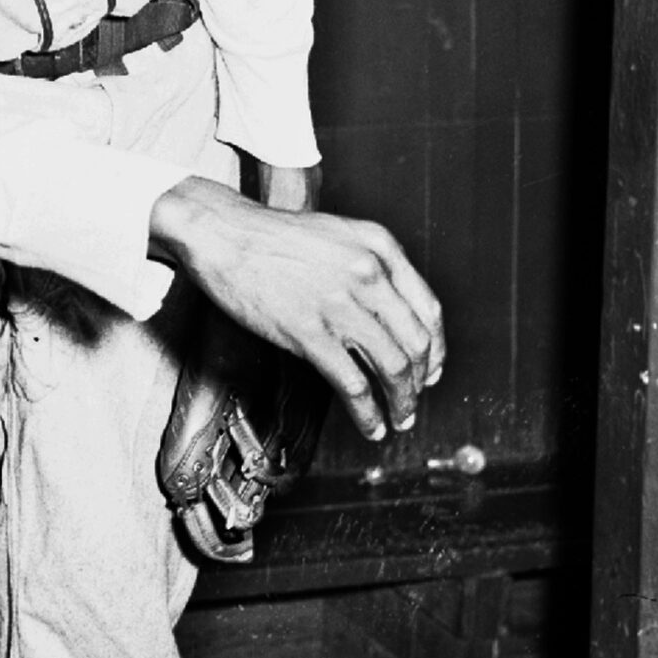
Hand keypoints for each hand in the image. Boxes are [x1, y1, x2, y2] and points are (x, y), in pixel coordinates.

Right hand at [150, 176, 443, 443]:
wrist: (222, 232)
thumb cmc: (271, 236)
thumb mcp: (337, 236)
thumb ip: (368, 269)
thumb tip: (387, 319)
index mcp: (380, 247)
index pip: (428, 310)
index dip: (435, 350)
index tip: (429, 372)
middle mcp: (368, 273)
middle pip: (416, 343)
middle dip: (419, 383)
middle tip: (412, 402)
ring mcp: (340, 304)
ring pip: (392, 367)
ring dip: (401, 403)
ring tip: (397, 420)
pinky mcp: (309, 332)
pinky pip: (353, 384)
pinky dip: (368, 413)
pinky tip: (369, 425)